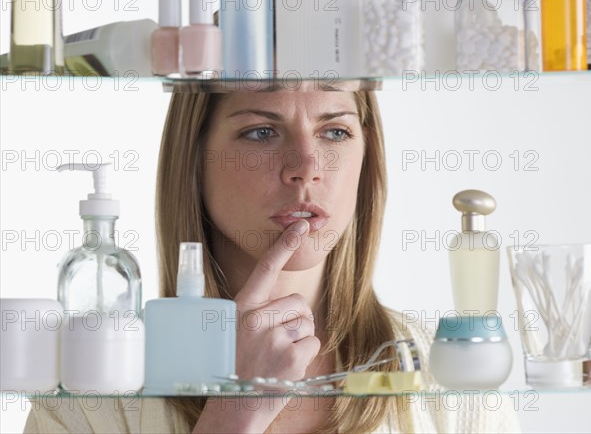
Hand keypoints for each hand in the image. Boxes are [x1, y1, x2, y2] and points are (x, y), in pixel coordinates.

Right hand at [234, 219, 320, 380]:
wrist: (233, 408)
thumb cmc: (236, 370)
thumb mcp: (235, 334)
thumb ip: (257, 314)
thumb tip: (289, 305)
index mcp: (240, 310)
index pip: (265, 270)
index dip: (283, 245)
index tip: (300, 225)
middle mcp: (256, 319)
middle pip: (298, 302)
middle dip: (296, 319)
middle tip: (277, 342)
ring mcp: (274, 337)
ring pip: (307, 322)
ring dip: (300, 338)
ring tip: (278, 357)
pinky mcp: (291, 356)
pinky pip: (313, 343)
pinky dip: (305, 355)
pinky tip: (285, 368)